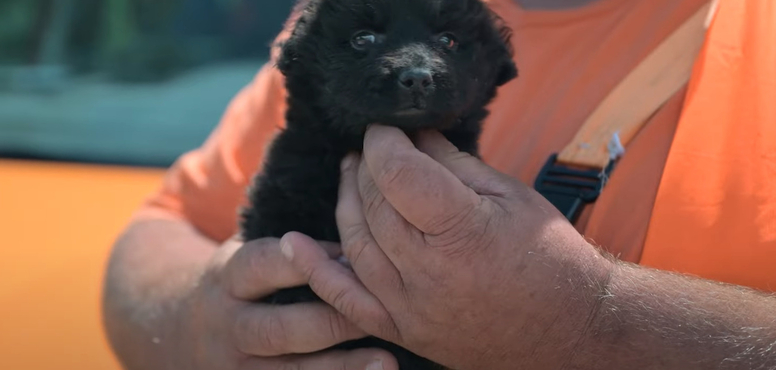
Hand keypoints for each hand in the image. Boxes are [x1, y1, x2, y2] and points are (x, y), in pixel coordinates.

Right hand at [168, 236, 397, 369]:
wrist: (180, 331)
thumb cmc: (239, 283)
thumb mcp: (245, 254)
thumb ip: (286, 246)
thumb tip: (354, 224)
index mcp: (229, 277)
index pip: (261, 266)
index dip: (301, 262)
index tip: (346, 255)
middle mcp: (228, 325)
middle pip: (279, 328)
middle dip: (331, 319)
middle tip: (379, 309)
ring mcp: (236, 365)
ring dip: (340, 366)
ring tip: (386, 360)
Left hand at [281, 126, 612, 369]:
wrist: (570, 333)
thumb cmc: (551, 258)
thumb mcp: (512, 196)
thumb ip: (454, 164)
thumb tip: (414, 134)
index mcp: (463, 232)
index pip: (398, 172)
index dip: (385, 140)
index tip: (386, 127)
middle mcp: (429, 274)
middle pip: (373, 205)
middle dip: (367, 166)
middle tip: (370, 146)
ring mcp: (412, 308)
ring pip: (355, 243)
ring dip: (346, 202)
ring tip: (352, 174)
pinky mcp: (404, 330)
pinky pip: (347, 301)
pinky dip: (319, 270)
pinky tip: (295, 244)